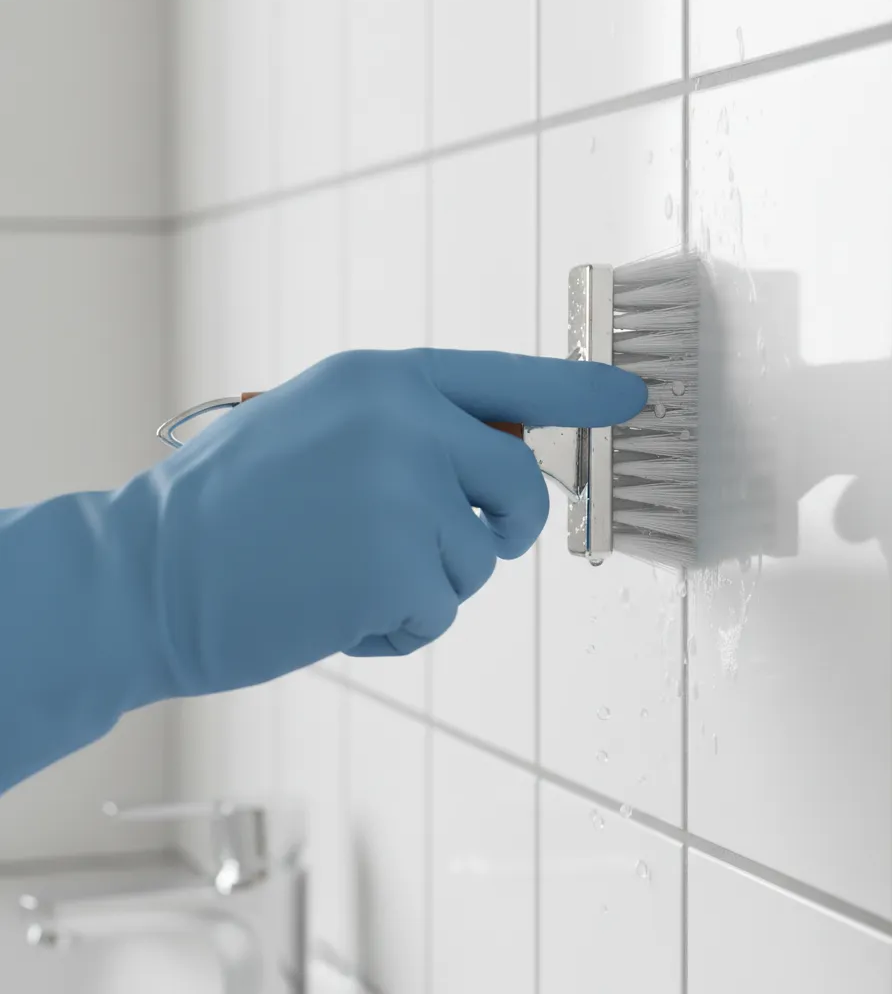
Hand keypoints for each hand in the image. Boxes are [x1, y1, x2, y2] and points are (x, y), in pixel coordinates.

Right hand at [146, 348, 646, 695]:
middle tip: (465, 546)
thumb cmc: (233, 509)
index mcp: (384, 378)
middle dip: (506, 528)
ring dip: (425, 583)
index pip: (511, 378)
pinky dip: (397, 624)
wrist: (147, 574)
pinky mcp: (398, 564)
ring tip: (344, 574)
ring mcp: (404, 488)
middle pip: (521, 484)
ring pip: (479, 559)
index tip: (632, 397)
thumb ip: (415, 430)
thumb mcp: (323, 427)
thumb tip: (506, 455)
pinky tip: (332, 610)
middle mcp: (405, 419)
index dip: (580, 391)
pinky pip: (440, 609)